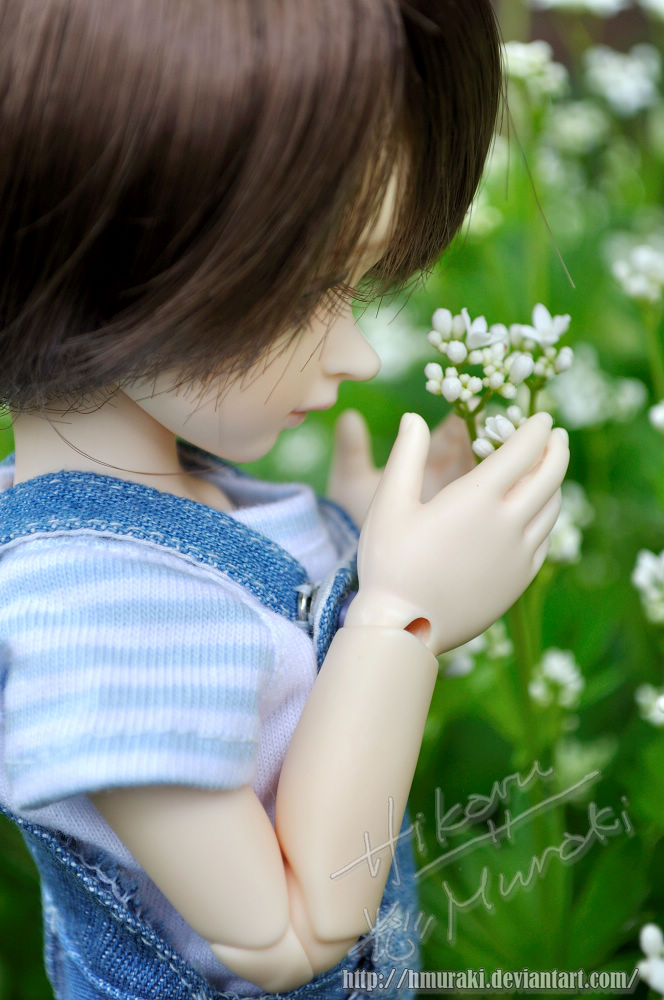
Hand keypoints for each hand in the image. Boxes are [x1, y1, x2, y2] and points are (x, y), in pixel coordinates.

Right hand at [343, 412, 568, 655]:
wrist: (406, 628)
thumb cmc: (389, 563)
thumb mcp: (389, 502)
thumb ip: (406, 455)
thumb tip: (413, 417)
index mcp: (478, 498)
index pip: (522, 450)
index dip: (536, 429)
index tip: (542, 417)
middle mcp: (508, 523)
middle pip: (549, 476)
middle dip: (556, 449)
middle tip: (557, 436)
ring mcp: (518, 555)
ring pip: (552, 509)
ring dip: (555, 482)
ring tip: (548, 471)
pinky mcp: (519, 580)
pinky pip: (544, 540)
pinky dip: (547, 517)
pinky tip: (538, 514)